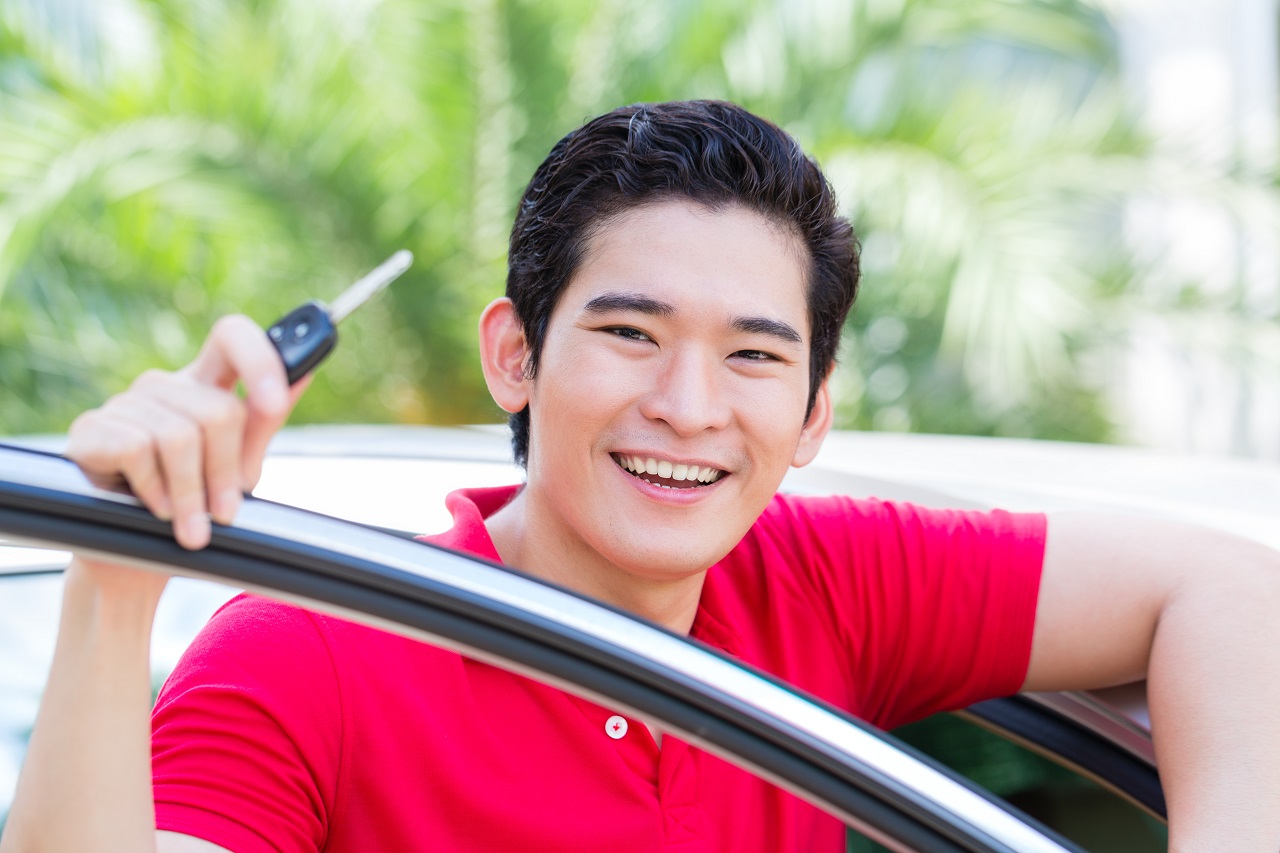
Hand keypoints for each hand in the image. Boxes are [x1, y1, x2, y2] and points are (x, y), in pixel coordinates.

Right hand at [66, 315, 308, 550]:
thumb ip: (263, 422)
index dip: (259, 361)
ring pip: (180, 436)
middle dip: (227, 471)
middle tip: (225, 513)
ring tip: (192, 524)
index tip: (277, 403)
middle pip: (218, 410)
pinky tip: (156, 507)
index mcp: (205, 384)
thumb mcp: (237, 464)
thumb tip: (302, 373)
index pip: (232, 337)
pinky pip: (137, 451)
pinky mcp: (91, 428)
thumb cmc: (194, 502)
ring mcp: (125, 403)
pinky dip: (154, 489)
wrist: (136, 553)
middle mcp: (165, 386)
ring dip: (192, 493)